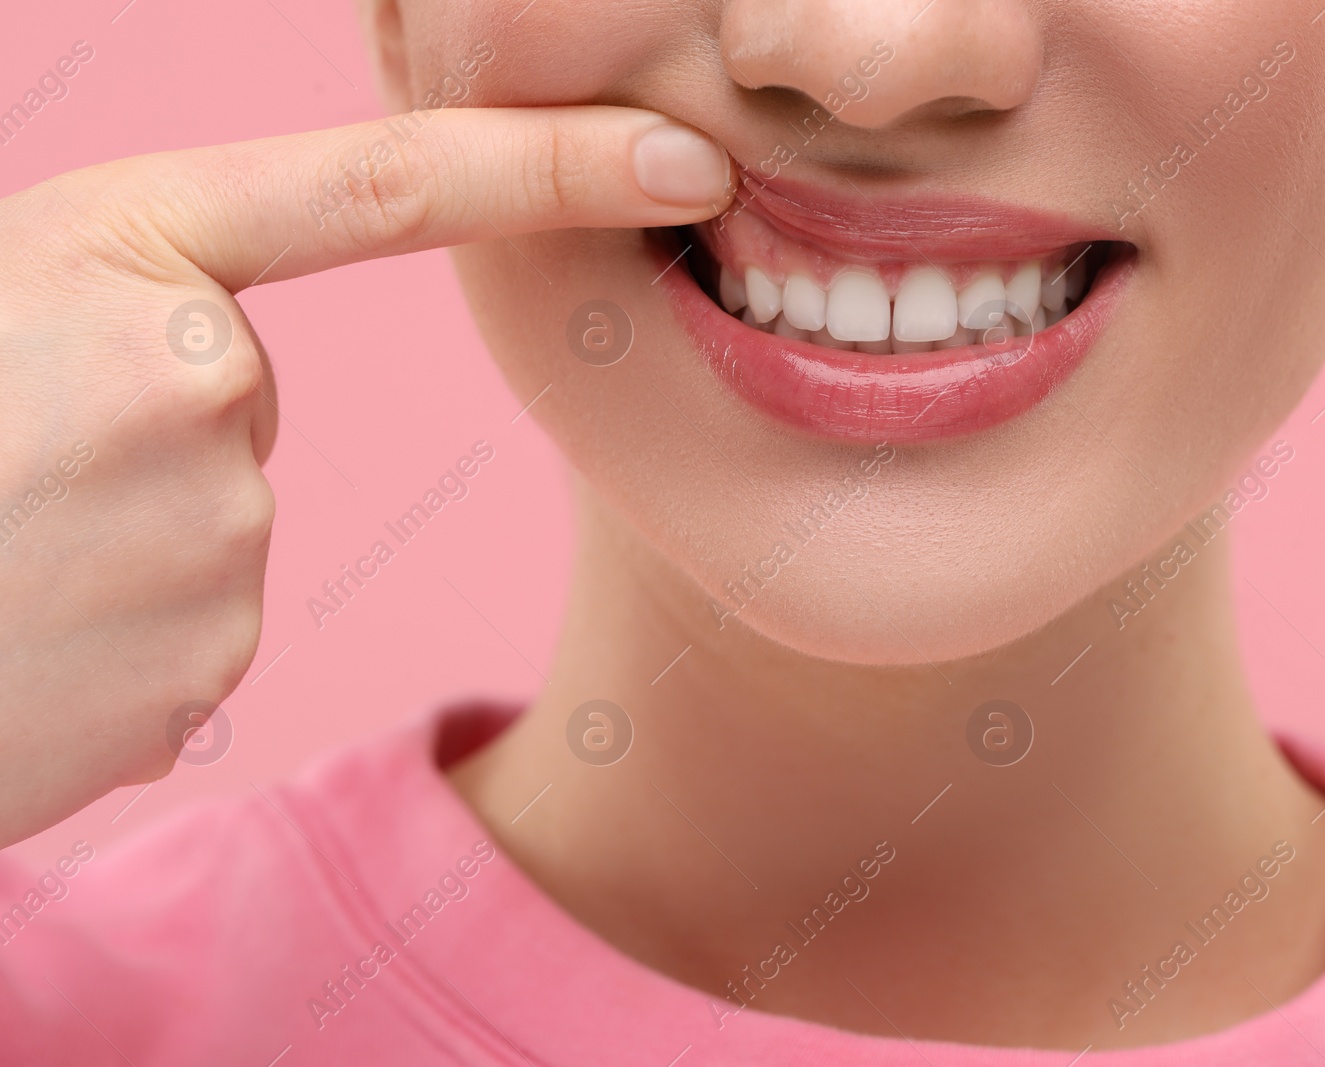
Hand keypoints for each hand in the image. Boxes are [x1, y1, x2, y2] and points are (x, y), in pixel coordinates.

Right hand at [0, 106, 731, 847]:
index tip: (685, 157)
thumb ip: (104, 296)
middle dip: (141, 429)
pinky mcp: (205, 665)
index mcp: (112, 255)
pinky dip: (115, 638)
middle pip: (236, 398)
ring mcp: (209, 536)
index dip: (546, 162)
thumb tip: (209, 354)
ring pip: (214, 523)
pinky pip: (195, 630)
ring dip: (115, 544)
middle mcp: (190, 385)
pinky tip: (16, 637)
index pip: (377, 186)